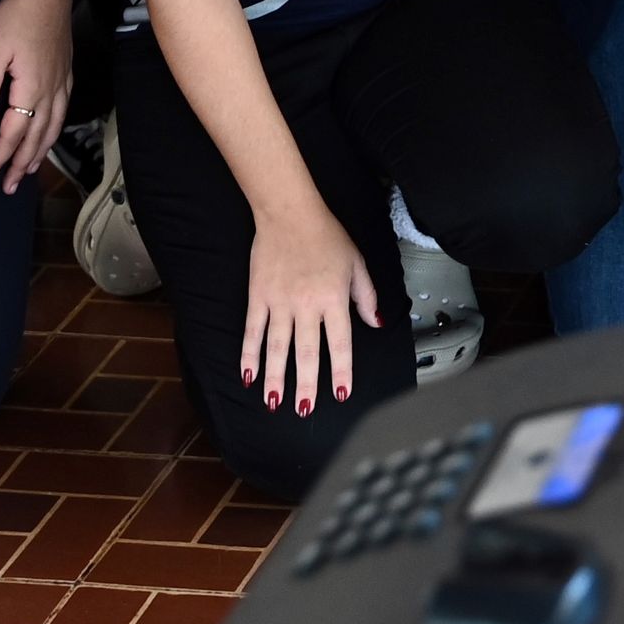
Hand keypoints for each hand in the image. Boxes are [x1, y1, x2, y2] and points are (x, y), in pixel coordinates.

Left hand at [0, 0, 74, 190]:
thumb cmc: (15, 17)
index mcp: (30, 90)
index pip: (12, 135)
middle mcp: (50, 92)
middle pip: (36, 139)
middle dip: (20, 166)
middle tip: (6, 187)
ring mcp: (62, 82)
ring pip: (53, 128)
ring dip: (40, 153)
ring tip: (28, 172)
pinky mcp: (66, 72)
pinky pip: (63, 112)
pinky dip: (54, 132)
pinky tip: (48, 134)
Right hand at [243, 208, 381, 414]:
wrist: (289, 213)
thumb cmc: (327, 236)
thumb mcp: (357, 262)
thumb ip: (367, 295)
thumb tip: (376, 323)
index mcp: (334, 298)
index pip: (339, 342)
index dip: (341, 370)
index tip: (341, 393)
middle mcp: (307, 304)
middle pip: (306, 352)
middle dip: (305, 384)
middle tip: (303, 410)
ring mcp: (279, 302)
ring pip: (277, 347)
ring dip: (275, 377)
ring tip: (274, 402)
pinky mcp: (258, 296)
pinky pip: (253, 331)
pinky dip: (249, 354)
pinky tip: (247, 375)